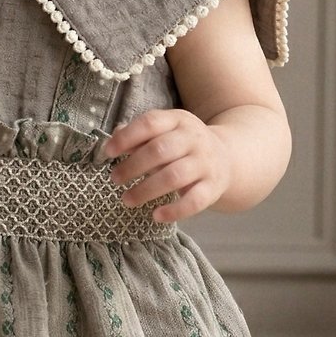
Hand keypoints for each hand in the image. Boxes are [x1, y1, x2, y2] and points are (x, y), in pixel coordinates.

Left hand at [95, 109, 232, 222]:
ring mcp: (205, 163)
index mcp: (178, 120)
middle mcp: (194, 139)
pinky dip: (175, 211)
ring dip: (146, 190)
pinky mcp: (213, 187)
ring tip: (127, 199)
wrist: (228, 157)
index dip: (127, 137)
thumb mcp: (164, 132)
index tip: (108, 152)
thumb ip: (138, 136)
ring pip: (174, 176)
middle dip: (133, 166)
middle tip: (115, 179)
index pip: (150, 123)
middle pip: (160, 150)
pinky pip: (195, 200)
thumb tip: (111, 142)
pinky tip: (156, 216)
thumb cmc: (183, 146)